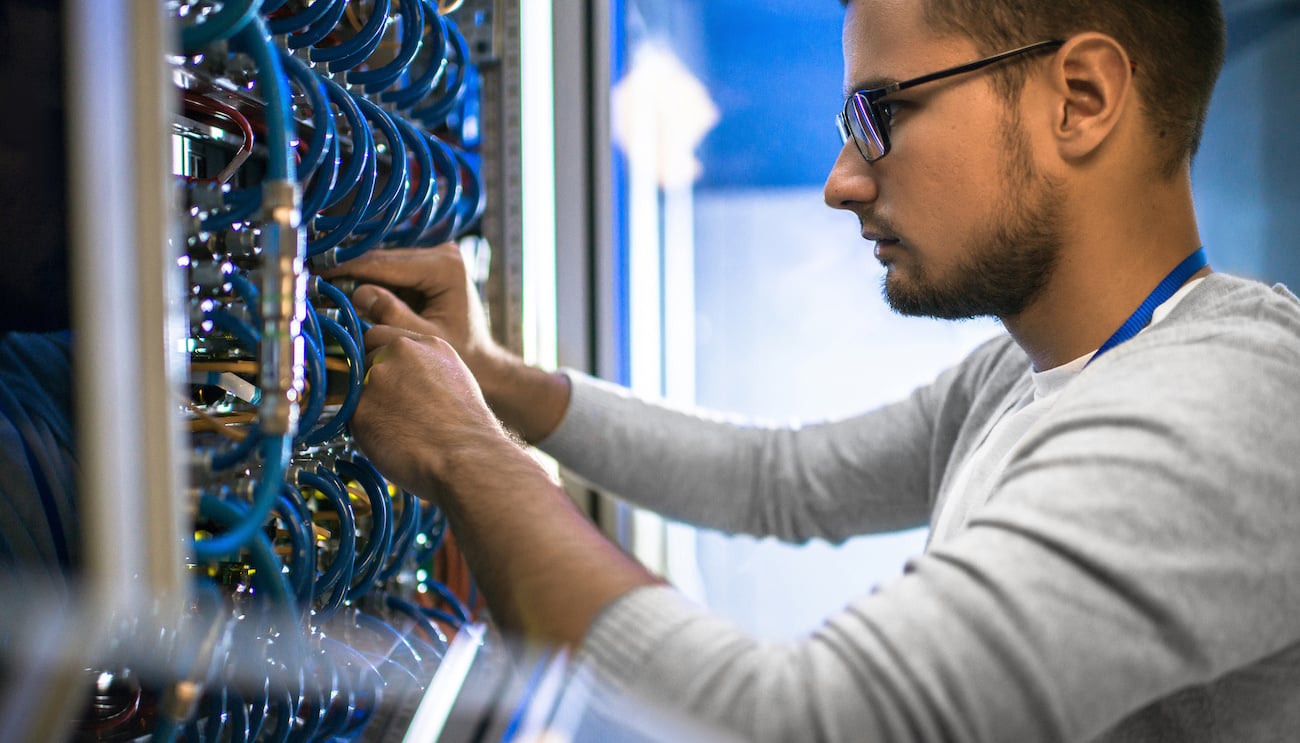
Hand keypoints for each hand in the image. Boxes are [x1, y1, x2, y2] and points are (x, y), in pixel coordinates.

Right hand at [325, 244, 507, 383]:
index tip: (318, 273)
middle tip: (312, 278)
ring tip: (323, 283)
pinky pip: (391, 271)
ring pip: (384, 263)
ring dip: (357, 274)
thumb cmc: (462, 353)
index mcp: (446, 266)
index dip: (349, 268)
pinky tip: (344, 288)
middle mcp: (443, 253)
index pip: (387, 263)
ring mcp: (436, 257)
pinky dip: (371, 281)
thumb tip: (358, 293)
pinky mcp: (427, 266)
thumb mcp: (424, 337)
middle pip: (384, 259)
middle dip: (349, 270)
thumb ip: (392, 315)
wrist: (483, 360)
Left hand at [350, 324, 514, 498]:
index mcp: (427, 343)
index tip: (385, 376)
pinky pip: (350, 417)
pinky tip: (389, 441)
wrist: (466, 458)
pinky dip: (363, 430)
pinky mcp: (360, 407)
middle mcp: (400, 352)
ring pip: (356, 388)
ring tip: (396, 429)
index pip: (381, 336)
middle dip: (371, 380)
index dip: (379, 358)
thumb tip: (401, 378)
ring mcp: (378, 377)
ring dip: (367, 404)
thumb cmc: (468, 430)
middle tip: (391, 408)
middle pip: (364, 358)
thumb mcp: (455, 381)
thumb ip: (424, 369)